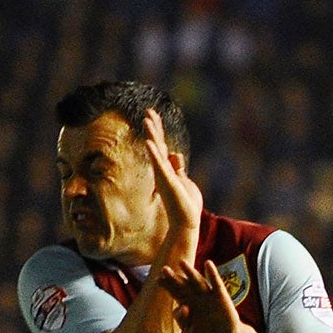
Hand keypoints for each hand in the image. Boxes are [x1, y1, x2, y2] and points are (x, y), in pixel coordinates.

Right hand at [143, 108, 202, 265]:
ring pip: (157, 151)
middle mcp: (163, 170)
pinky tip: (149, 142)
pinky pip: (159, 165)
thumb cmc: (185, 204)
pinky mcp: (167, 181)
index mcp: (167, 168)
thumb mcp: (184, 181)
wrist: (186, 222)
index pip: (162, 145)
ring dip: (152, 135)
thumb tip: (176, 154)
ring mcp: (164, 175)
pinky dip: (154, 153)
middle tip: (148, 110)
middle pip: (157, 144)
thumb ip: (178, 168)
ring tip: (146, 120)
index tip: (152, 114)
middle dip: (153, 127)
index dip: (158, 129)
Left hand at [159, 257, 250, 332]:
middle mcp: (196, 295)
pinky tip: (208, 263)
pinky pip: (216, 283)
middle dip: (173, 277)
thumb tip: (183, 306)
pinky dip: (212, 273)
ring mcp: (208, 295)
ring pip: (197, 281)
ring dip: (190, 272)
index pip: (174, 291)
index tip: (158, 280)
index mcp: (186, 302)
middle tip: (164, 269)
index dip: (166, 285)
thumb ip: (181, 320)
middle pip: (183, 284)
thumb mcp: (189, 331)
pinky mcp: (221, 296)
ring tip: (181, 262)